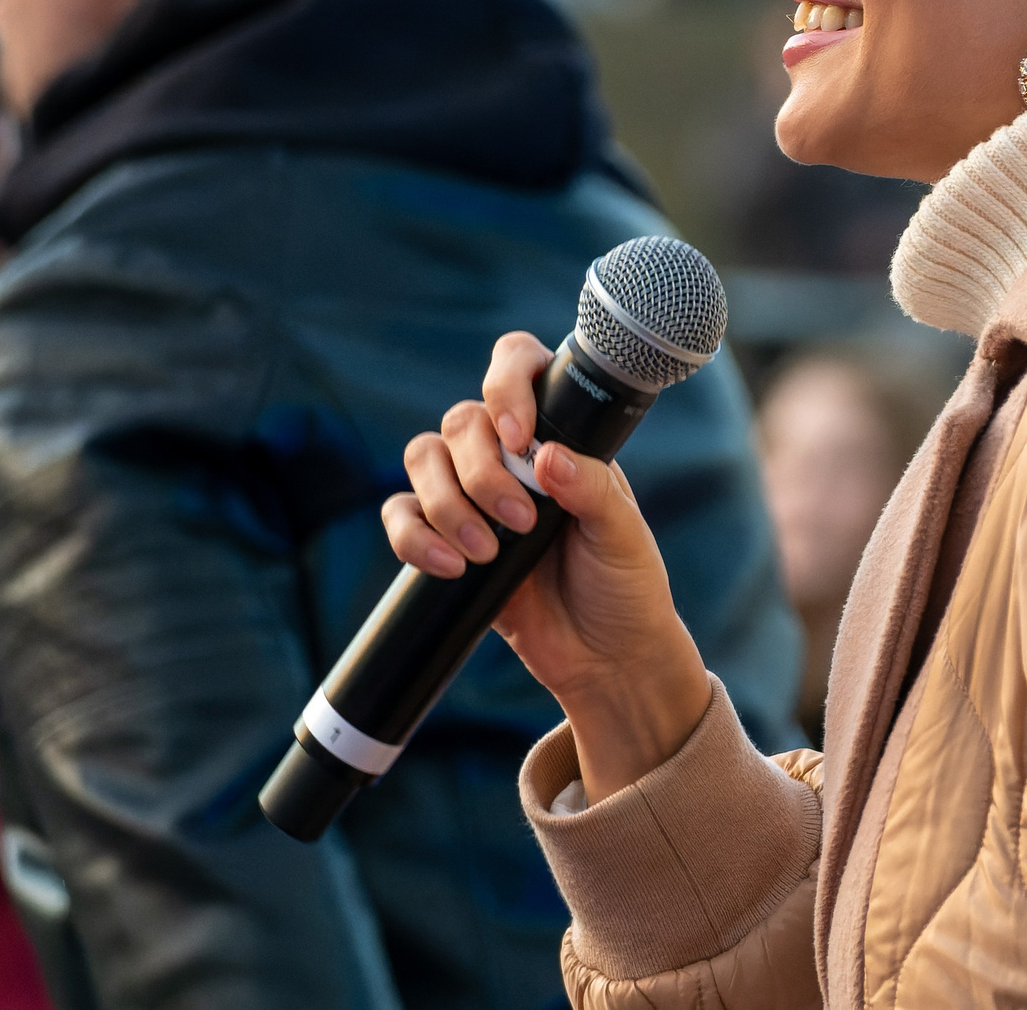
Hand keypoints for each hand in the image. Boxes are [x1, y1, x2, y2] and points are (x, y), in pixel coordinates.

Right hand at [382, 331, 711, 799]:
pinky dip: (413, 536)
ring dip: (447, 504)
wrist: (605, 660)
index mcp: (561, 436)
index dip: (506, 384)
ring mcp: (473, 496)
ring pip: (423, 459)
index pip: (518, 367)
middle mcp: (512, 456)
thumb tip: (546, 457)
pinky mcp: (444, 541)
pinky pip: (401, 516)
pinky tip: (451, 566)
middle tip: (522, 522)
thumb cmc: (625, 586)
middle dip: (481, 473)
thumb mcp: (623, 534)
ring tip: (486, 553)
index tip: (518, 435)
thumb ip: (590, 489)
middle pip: (461, 421)